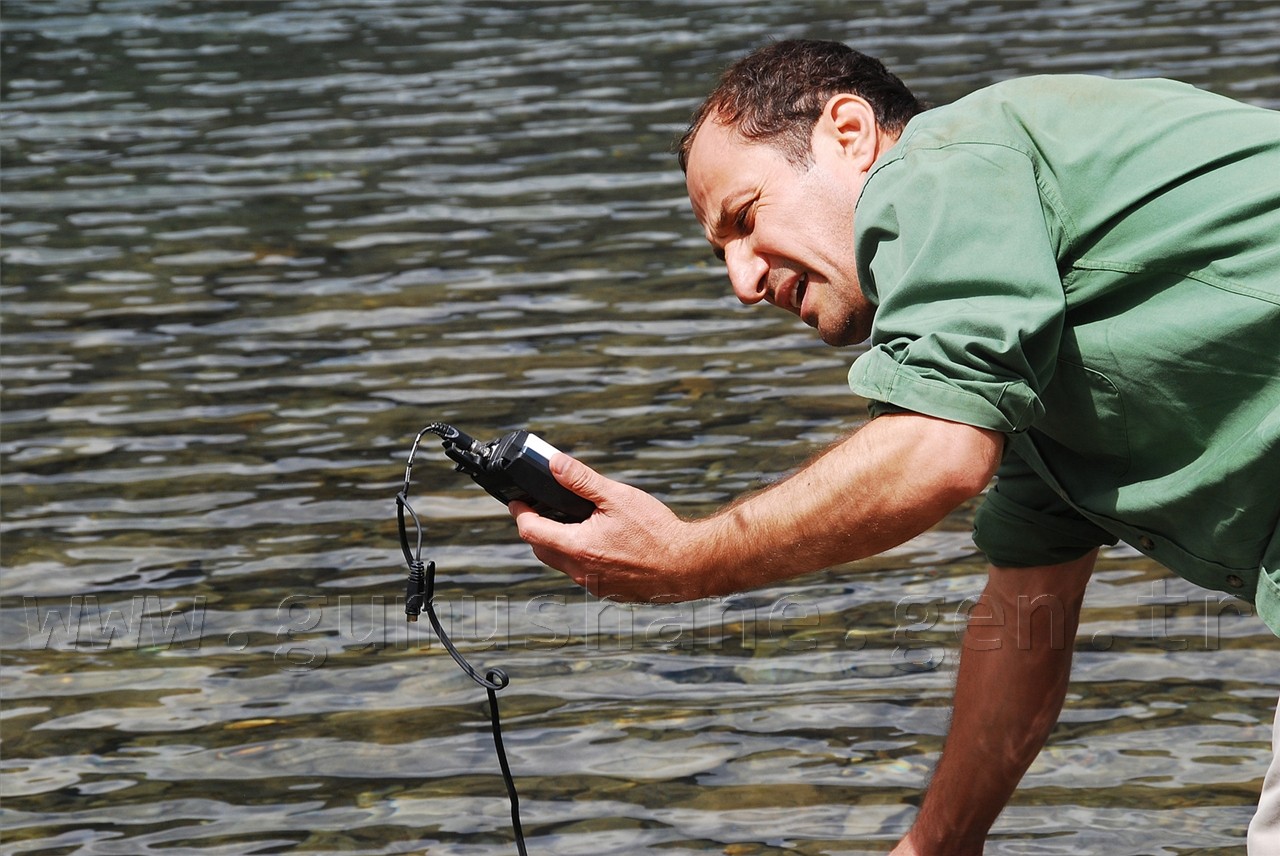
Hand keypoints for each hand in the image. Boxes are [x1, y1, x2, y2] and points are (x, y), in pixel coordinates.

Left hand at [511, 453, 708, 602]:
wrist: (688, 565)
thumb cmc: (657, 532)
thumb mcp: (617, 497)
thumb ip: (581, 480)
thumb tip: (555, 464)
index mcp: (577, 547)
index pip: (530, 530)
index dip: (520, 512)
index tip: (518, 501)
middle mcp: (581, 571)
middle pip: (541, 549)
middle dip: (537, 528)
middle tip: (543, 508)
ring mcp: (594, 585)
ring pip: (562, 563)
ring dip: (560, 543)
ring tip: (574, 522)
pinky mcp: (608, 592)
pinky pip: (583, 573)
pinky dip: (581, 556)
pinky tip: (600, 542)